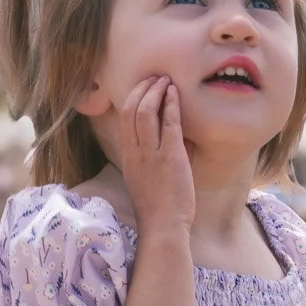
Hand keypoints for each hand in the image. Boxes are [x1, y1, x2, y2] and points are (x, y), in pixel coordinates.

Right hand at [113, 75, 194, 235]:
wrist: (163, 228)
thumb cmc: (160, 207)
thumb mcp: (150, 178)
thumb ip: (161, 155)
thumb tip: (181, 136)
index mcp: (129, 156)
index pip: (124, 117)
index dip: (133, 97)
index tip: (144, 87)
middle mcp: (136, 152)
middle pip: (131, 109)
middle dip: (142, 88)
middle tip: (155, 78)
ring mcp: (151, 155)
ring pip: (146, 112)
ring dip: (156, 91)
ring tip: (166, 81)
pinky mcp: (170, 158)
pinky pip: (169, 124)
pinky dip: (171, 105)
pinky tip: (176, 94)